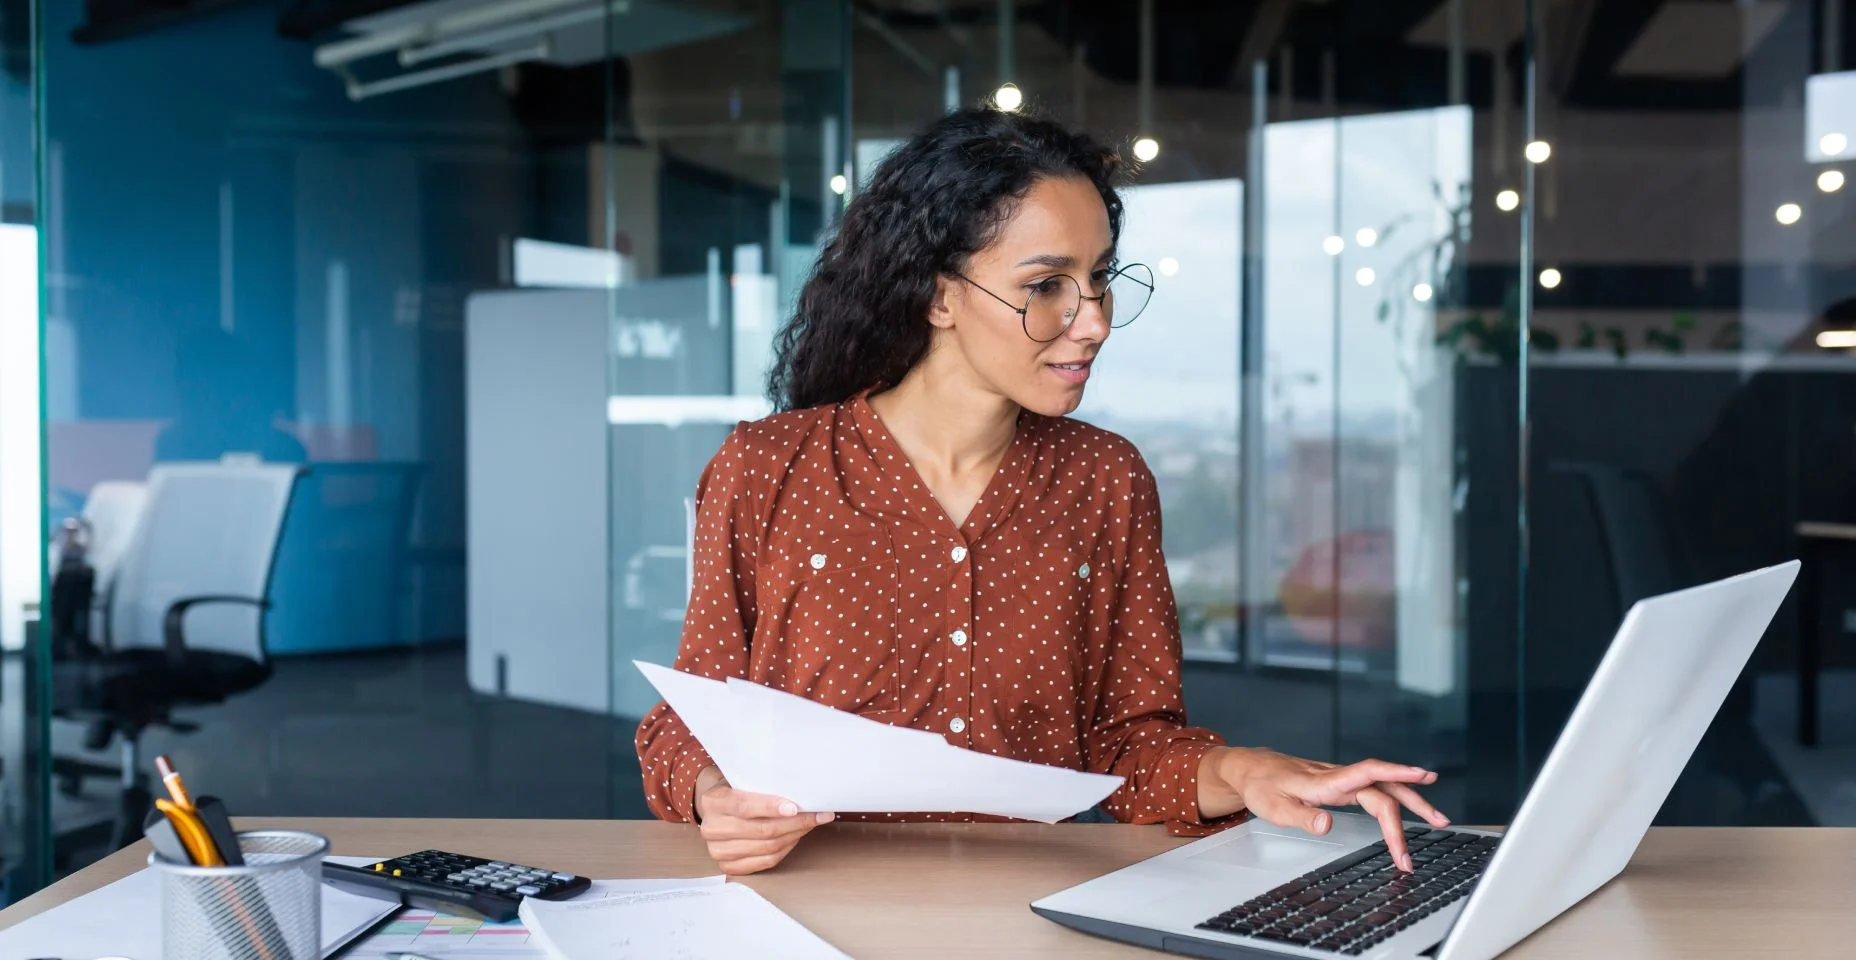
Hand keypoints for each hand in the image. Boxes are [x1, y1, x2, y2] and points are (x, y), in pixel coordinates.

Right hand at [693, 766, 832, 875]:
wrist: (715, 808)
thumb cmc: (735, 789)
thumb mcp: (741, 778)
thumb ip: (761, 784)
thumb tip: (800, 790)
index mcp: (713, 802)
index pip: (743, 806)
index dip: (770, 807)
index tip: (795, 807)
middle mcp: (712, 828)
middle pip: (761, 830)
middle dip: (794, 823)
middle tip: (817, 815)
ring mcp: (718, 851)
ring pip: (767, 847)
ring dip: (794, 835)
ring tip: (811, 824)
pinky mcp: (729, 866)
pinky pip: (766, 861)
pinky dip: (786, 849)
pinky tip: (796, 837)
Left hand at [1205, 748, 1449, 871]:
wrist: (1250, 769)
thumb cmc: (1262, 788)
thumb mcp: (1274, 809)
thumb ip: (1302, 819)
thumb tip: (1328, 825)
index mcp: (1324, 782)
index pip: (1367, 773)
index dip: (1396, 773)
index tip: (1424, 776)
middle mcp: (1338, 777)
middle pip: (1383, 789)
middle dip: (1412, 809)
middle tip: (1437, 829)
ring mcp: (1341, 779)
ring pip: (1384, 788)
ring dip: (1413, 803)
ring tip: (1439, 820)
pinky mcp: (1341, 784)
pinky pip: (1376, 790)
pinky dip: (1397, 800)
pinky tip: (1412, 808)